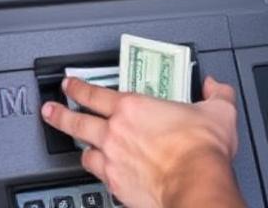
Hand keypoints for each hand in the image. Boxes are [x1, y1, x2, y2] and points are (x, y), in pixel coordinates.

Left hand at [41, 75, 242, 207]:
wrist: (195, 184)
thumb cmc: (201, 150)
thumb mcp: (218, 111)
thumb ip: (217, 94)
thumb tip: (216, 87)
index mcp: (134, 108)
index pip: (94, 93)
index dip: (78, 87)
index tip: (70, 83)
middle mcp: (116, 133)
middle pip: (77, 121)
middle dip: (60, 114)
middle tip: (50, 110)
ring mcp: (113, 161)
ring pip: (84, 152)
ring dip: (80, 147)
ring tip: (77, 145)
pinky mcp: (116, 185)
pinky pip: (98, 176)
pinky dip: (99, 172)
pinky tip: (102, 173)